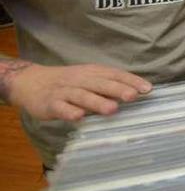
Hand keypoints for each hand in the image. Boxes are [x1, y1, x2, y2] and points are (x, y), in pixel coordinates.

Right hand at [6, 62, 151, 121]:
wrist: (31, 82)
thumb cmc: (68, 83)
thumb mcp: (89, 79)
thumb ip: (109, 86)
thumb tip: (137, 93)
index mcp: (93, 72)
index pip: (114, 74)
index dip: (131, 80)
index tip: (148, 89)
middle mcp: (80, 80)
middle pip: (101, 84)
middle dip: (117, 89)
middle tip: (133, 96)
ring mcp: (64, 92)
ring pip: (82, 96)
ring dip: (97, 102)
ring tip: (112, 109)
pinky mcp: (50, 104)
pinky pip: (61, 108)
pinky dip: (69, 112)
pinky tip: (79, 117)